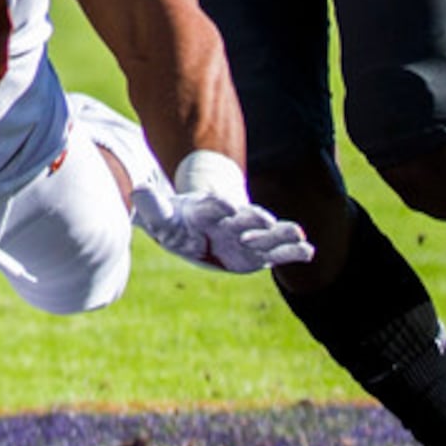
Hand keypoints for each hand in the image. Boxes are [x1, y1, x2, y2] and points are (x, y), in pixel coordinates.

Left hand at [132, 153, 314, 273]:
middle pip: (243, 218)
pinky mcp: (257, 253)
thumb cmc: (178, 222)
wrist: (198, 226)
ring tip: (297, 233)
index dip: (216, 205)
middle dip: (252, 219)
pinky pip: (278, 253)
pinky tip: (309, 251)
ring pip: (266, 233)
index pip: (211, 206)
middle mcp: (230, 221)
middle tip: (262, 219)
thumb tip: (137, 191)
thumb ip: (153, 206)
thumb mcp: (162, 217)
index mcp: (205, 210)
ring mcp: (246, 235)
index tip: (225, 204)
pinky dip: (292, 252)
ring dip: (279, 233)